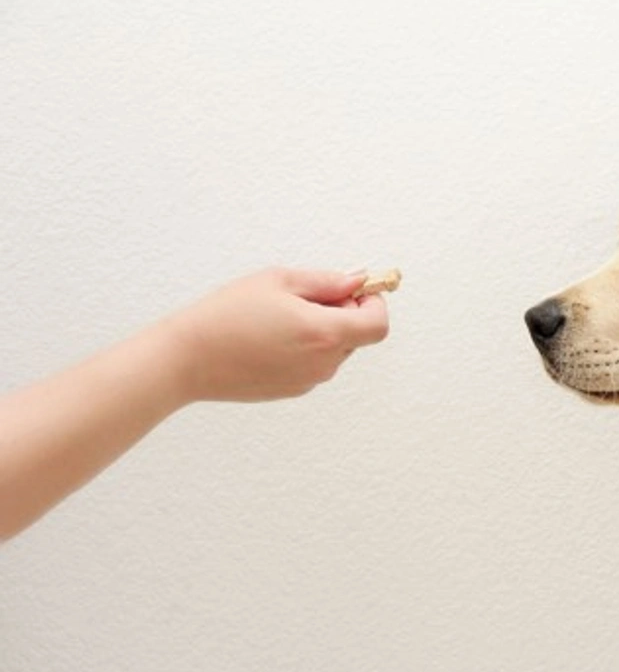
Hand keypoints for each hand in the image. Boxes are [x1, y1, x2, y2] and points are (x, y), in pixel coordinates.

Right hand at [163, 268, 389, 401]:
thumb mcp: (280, 281)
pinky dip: (306, 347)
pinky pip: (315, 364)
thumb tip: (357, 281)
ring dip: (324, 330)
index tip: (352, 291)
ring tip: (282, 316)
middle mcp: (323, 363)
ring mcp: (309, 381)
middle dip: (344, 312)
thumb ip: (326, 282)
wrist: (187, 359)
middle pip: (357, 335)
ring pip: (336, 350)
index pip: (378, 325)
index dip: (372, 304)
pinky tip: (272, 336)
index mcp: (324, 333)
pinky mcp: (293, 390)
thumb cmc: (227, 315)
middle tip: (306, 296)